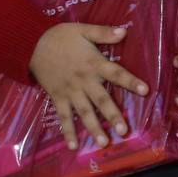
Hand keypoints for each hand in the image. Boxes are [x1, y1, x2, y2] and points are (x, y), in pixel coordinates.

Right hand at [29, 23, 149, 149]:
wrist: (32, 44)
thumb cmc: (60, 36)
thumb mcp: (82, 29)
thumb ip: (103, 32)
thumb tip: (124, 32)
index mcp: (93, 63)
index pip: (116, 73)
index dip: (130, 81)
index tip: (145, 90)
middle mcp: (84, 81)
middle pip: (101, 100)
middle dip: (113, 115)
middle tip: (124, 131)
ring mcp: (70, 92)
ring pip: (84, 112)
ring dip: (94, 128)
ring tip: (104, 143)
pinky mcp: (58, 98)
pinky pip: (64, 117)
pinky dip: (68, 132)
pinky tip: (74, 147)